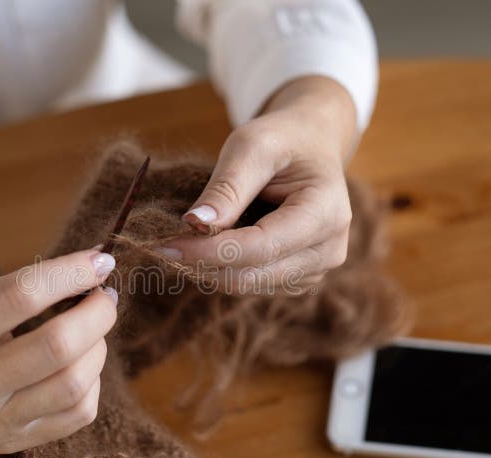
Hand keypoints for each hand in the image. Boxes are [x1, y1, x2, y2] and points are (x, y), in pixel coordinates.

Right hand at [0, 248, 117, 454]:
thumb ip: (19, 290)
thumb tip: (91, 271)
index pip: (22, 296)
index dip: (71, 273)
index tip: (100, 260)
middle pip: (57, 347)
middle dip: (97, 313)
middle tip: (104, 296)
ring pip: (73, 385)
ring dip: (98, 348)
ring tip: (92, 330)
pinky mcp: (9, 444)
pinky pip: (76, 416)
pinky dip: (91, 383)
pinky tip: (80, 365)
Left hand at [163, 76, 358, 293]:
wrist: (311, 145)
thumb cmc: (283, 139)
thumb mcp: (252, 145)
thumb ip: (227, 186)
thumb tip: (195, 224)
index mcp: (325, 214)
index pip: (259, 248)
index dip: (208, 251)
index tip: (164, 244)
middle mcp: (328, 250)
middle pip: (251, 275)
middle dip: (202, 263)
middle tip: (162, 244)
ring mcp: (315, 269)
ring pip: (247, 285)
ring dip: (209, 267)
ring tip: (186, 239)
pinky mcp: (298, 278)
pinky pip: (252, 284)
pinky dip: (223, 268)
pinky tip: (209, 245)